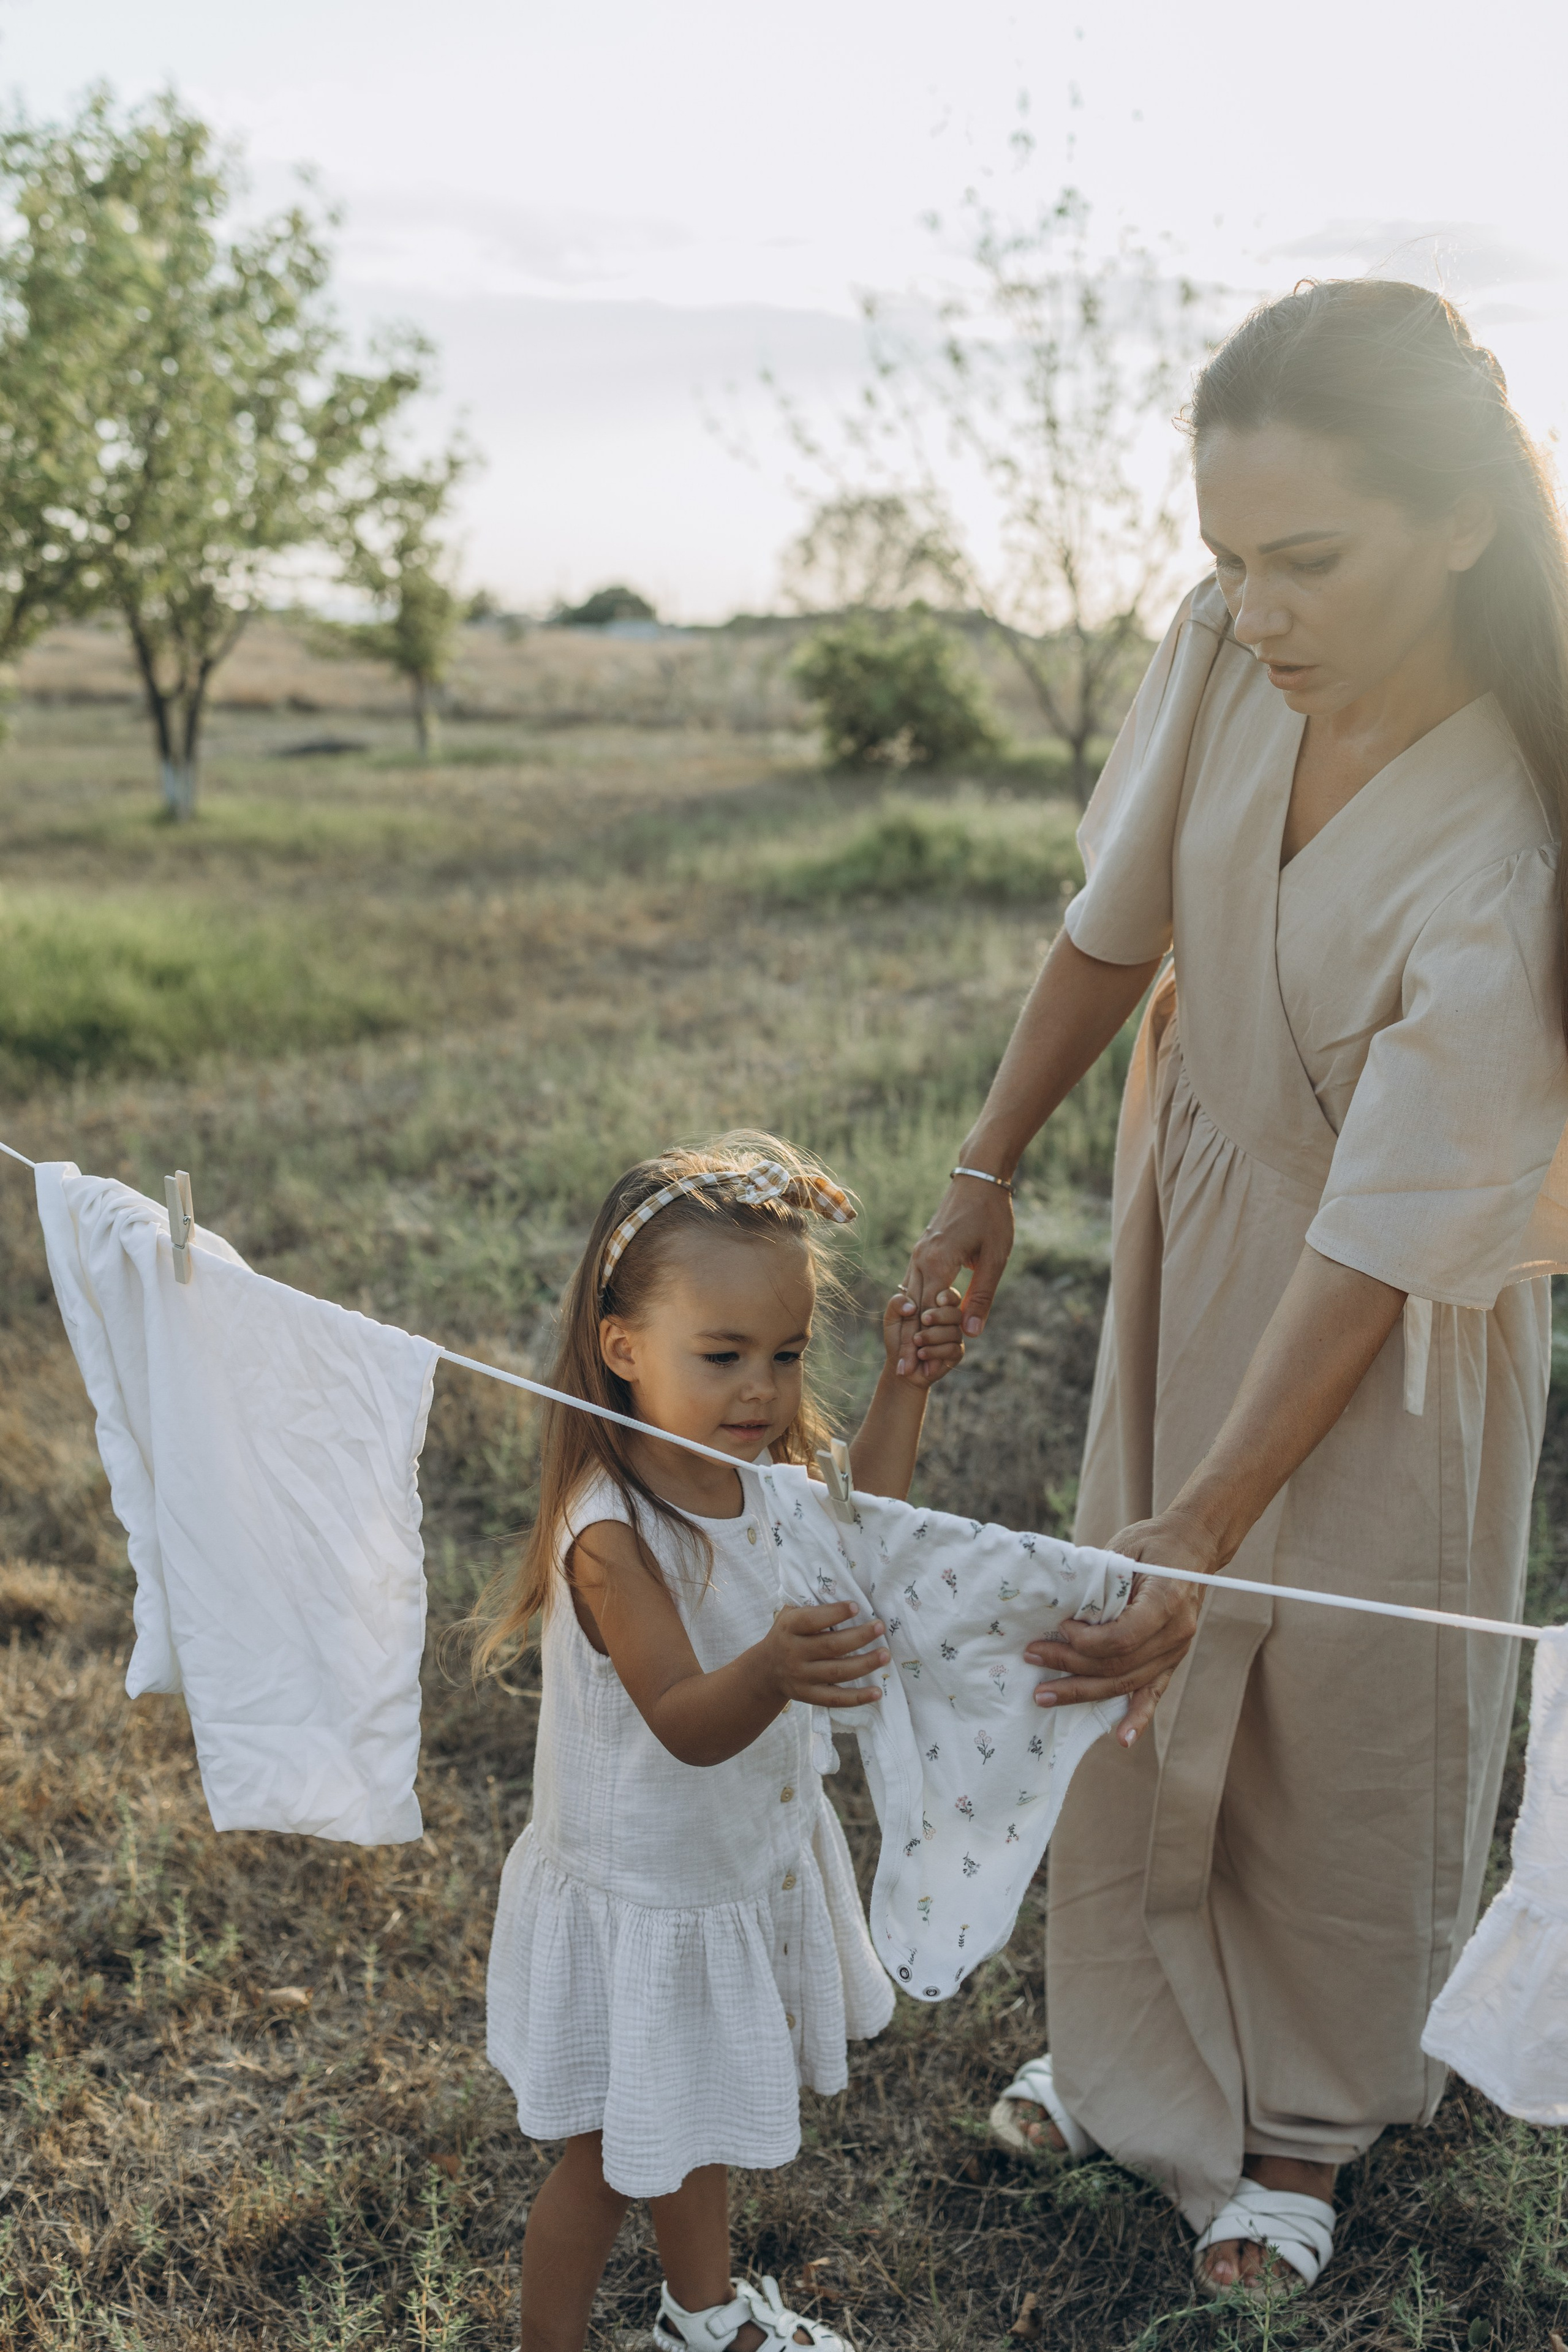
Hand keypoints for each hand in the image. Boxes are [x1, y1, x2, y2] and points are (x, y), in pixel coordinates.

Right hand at [759, 1600, 887, 1708]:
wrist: (765, 1670)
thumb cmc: (787, 1635)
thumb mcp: (789, 1616)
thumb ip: (810, 1607)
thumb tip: (846, 1595)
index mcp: (789, 1628)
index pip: (812, 1620)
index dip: (835, 1613)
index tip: (856, 1606)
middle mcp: (794, 1653)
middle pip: (831, 1646)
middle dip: (859, 1637)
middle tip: (880, 1627)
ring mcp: (801, 1677)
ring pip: (837, 1672)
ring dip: (864, 1664)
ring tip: (885, 1654)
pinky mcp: (809, 1696)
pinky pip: (835, 1699)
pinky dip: (857, 1698)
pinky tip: (877, 1692)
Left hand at [886, 1286, 965, 1387]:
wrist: (901, 1365)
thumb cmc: (898, 1338)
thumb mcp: (891, 1318)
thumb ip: (896, 1304)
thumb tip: (911, 1306)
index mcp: (937, 1306)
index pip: (951, 1296)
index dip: (948, 1297)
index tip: (938, 1300)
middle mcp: (949, 1320)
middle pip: (955, 1313)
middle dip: (940, 1316)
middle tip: (924, 1319)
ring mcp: (954, 1336)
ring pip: (954, 1331)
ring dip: (933, 1336)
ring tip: (916, 1341)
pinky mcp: (955, 1353)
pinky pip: (953, 1349)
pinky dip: (935, 1351)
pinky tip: (921, 1354)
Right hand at [897, 1173, 1015, 1371]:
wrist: (979, 1177)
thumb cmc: (992, 1215)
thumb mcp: (995, 1258)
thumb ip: (982, 1297)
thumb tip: (972, 1333)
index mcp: (938, 1262)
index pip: (924, 1313)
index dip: (920, 1344)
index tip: (917, 1371)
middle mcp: (921, 1258)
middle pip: (910, 1308)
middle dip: (908, 1342)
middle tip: (906, 1372)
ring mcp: (919, 1253)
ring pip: (908, 1295)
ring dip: (908, 1325)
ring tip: (907, 1354)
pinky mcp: (923, 1249)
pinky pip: (913, 1282)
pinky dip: (912, 1304)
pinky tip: (913, 1322)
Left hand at [1023, 1507, 1215, 1747]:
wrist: (1193, 1545)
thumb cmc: (1153, 1543)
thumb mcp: (1123, 1549)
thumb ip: (1097, 1579)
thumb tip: (1055, 1603)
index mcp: (1166, 1600)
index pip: (1122, 1637)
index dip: (1086, 1641)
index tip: (1061, 1627)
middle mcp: (1176, 1633)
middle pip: (1119, 1664)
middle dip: (1070, 1666)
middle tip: (1032, 1658)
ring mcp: (1176, 1651)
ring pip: (1126, 1683)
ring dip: (1083, 1691)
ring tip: (1045, 1694)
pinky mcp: (1172, 1660)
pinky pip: (1153, 1692)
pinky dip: (1138, 1717)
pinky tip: (1122, 1739)